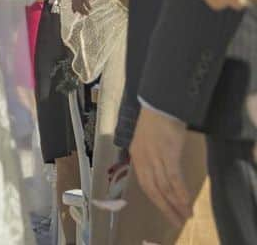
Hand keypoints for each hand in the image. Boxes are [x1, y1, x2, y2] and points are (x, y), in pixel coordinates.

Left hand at [130, 105, 194, 228]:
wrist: (161, 102)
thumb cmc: (157, 119)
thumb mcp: (149, 139)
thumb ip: (151, 156)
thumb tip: (161, 172)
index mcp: (137, 155)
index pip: (145, 184)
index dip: (157, 200)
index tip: (166, 211)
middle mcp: (143, 159)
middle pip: (154, 190)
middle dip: (166, 208)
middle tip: (177, 222)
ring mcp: (155, 157)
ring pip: (165, 188)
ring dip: (176, 205)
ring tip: (186, 216)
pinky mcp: (168, 155)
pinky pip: (174, 180)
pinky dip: (181, 194)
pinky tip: (187, 204)